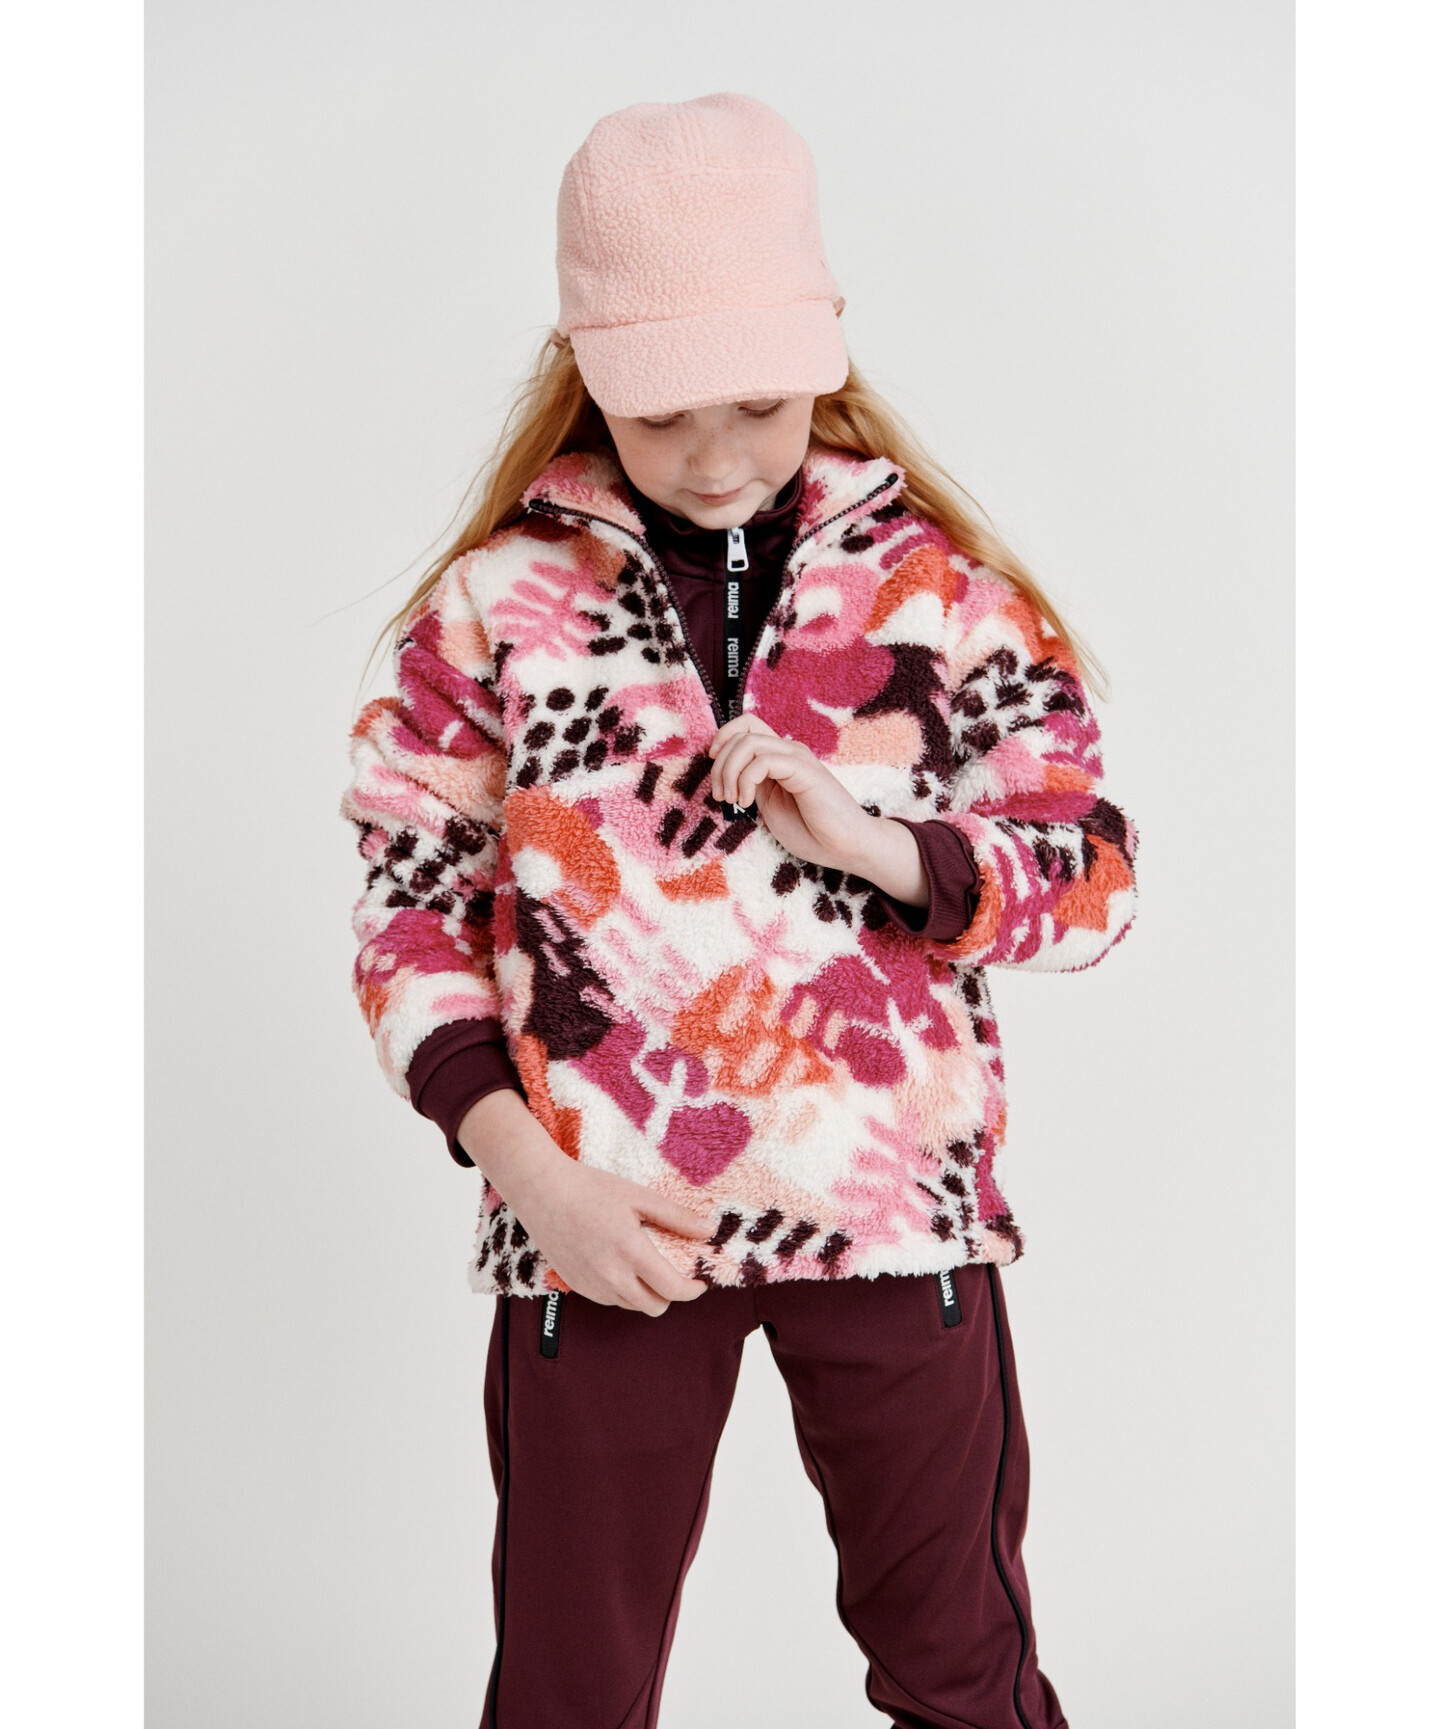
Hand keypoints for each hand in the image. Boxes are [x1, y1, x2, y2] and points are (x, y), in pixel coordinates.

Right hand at [457, 1089, 711, 1313]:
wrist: (542, 1192)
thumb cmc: (590, 1188)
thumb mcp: (639, 1197)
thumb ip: (677, 1217)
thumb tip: (710, 1229)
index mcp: (631, 1252)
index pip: (672, 1290)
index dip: (692, 1290)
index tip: (699, 1281)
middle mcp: (611, 1276)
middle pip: (654, 1307)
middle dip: (670, 1295)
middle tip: (674, 1273)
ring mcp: (591, 1285)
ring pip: (631, 1305)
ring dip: (646, 1293)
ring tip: (646, 1266)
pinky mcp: (576, 1286)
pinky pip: (609, 1299)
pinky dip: (623, 1290)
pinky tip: (620, 1265)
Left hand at [707, 715, 928, 906]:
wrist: (847, 846)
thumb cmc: (813, 832)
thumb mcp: (771, 806)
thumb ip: (753, 787)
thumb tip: (728, 779)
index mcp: (781, 757)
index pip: (747, 725)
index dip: (722, 740)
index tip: (716, 774)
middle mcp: (789, 751)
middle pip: (742, 732)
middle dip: (720, 764)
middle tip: (722, 796)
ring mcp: (797, 758)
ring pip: (748, 743)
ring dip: (729, 772)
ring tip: (732, 800)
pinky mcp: (804, 771)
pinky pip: (762, 761)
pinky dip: (745, 780)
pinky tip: (748, 802)